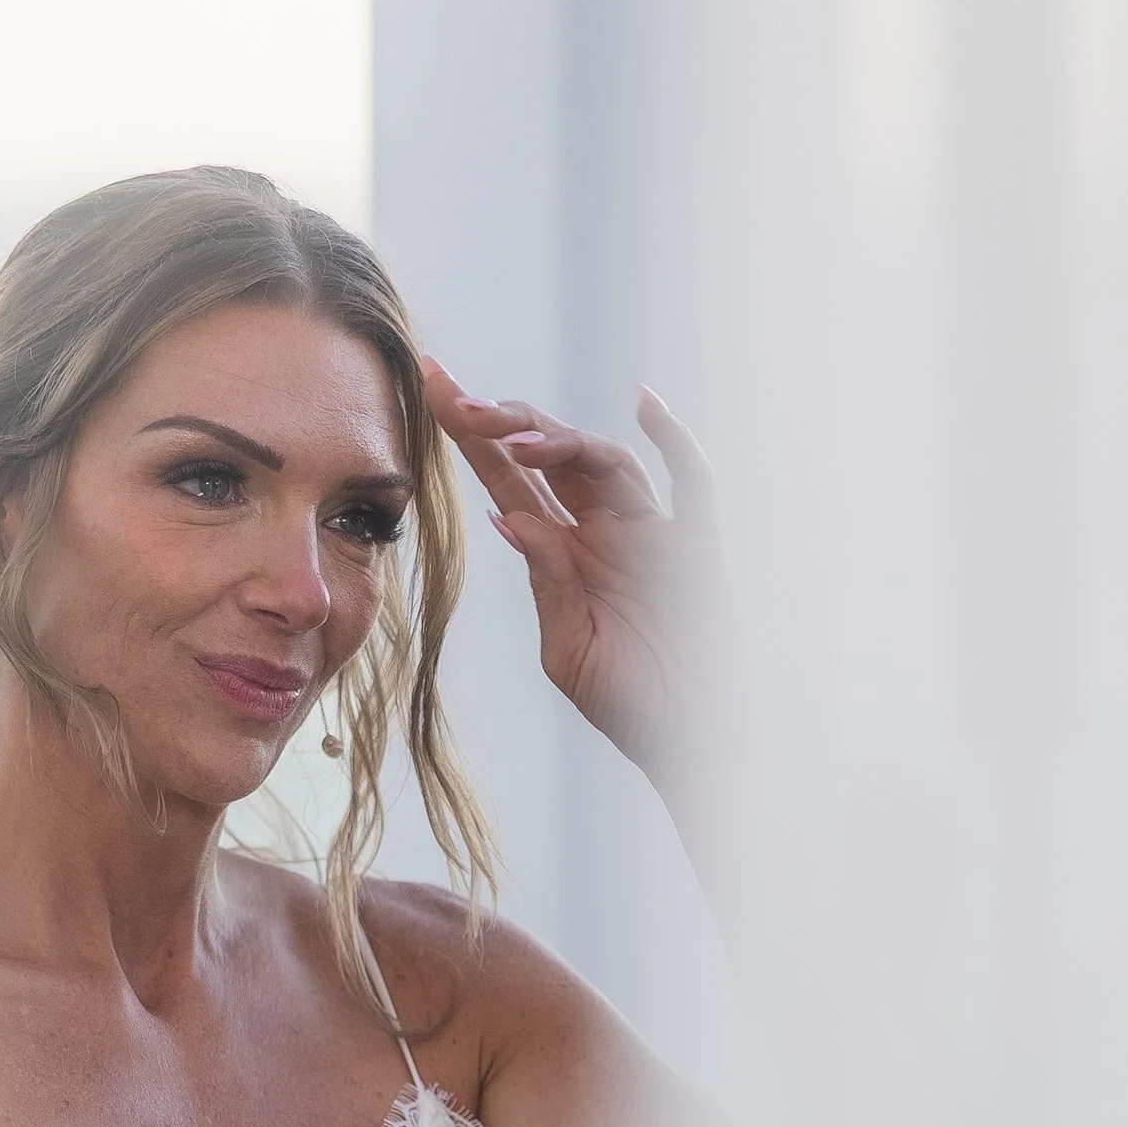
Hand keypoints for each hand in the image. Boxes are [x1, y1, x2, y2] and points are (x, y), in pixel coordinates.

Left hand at [425, 360, 733, 796]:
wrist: (689, 739)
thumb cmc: (629, 702)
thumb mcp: (567, 648)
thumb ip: (544, 580)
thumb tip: (506, 515)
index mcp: (564, 553)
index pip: (509, 479)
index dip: (472, 435)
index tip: (432, 387)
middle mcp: (604, 530)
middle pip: (549, 454)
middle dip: (502, 422)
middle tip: (457, 400)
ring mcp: (651, 532)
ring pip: (603, 460)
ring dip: (558, 440)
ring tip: (512, 438)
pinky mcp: (695, 547)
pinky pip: (691, 480)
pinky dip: (674, 439)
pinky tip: (644, 405)